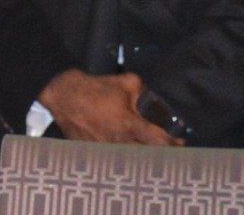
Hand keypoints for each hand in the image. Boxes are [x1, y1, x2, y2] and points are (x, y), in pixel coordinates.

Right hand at [38, 70, 179, 145]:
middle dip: (161, 152)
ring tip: (148, 148)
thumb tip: (157, 100)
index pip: (160, 142)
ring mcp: (106, 149)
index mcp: (129, 125)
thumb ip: (145, 91)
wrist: (63, 94)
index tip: (180, 141)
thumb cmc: (94, 88)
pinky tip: (127, 149)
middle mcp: (119, 142)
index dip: (175, 143)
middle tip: (167, 146)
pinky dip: (124, 156)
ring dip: (143, 155)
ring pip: (133, 160)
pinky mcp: (95, 152)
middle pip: (150, 156)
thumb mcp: (125, 82)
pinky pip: (115, 159)